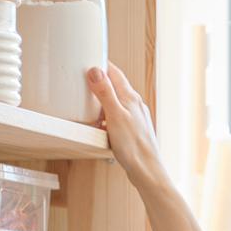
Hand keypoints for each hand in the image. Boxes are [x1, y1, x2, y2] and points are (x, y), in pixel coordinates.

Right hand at [86, 64, 167, 188]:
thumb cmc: (134, 146)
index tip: (88, 59)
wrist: (146, 171)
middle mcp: (134, 105)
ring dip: (101, 102)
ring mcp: (135, 118)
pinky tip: (99, 127)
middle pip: (115, 86)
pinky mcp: (132, 131)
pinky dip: (105, 118)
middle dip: (99, 82)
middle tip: (83, 81)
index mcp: (130, 98)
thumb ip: (105, 92)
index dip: (101, 64)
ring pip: (115, 103)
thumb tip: (95, 70)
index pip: (114, 72)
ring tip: (88, 106)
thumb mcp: (115, 115)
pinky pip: (116, 118)